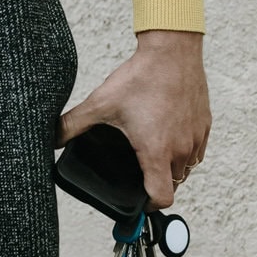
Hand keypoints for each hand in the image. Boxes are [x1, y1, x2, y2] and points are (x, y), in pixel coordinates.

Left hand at [58, 29, 209, 208]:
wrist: (172, 51)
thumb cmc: (141, 77)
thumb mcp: (101, 104)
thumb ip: (73, 124)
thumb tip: (52, 137)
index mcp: (157, 151)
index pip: (162, 198)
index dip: (148, 205)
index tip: (137, 199)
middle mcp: (181, 149)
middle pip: (173, 184)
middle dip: (156, 182)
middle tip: (137, 170)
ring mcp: (196, 137)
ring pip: (186, 168)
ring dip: (171, 167)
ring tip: (151, 153)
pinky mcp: (204, 124)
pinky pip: (197, 150)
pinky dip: (184, 151)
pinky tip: (167, 136)